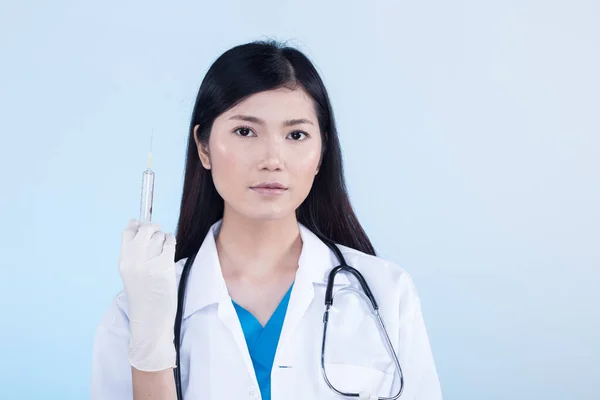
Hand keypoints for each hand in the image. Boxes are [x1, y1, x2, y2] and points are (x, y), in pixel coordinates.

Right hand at [118, 219, 177, 370]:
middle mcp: (134, 260)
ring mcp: (149, 263)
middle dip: (153, 228)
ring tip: (164, 249)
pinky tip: (170, 246)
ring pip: (159, 235)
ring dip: (163, 237)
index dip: (136, 225)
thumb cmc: (144, 301)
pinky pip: (169, 242)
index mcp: (124, 262)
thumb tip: (144, 235)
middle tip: (157, 235)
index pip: (128, 232)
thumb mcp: (132, 276)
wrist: (150, 322)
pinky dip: (171, 241)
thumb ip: (135, 257)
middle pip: (145, 229)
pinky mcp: (164, 266)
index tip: (141, 225)